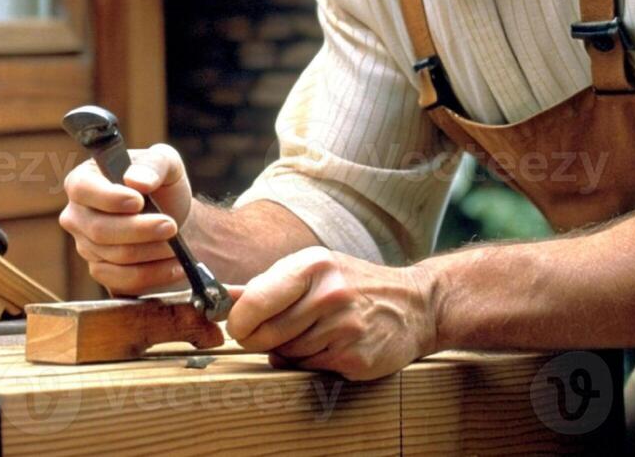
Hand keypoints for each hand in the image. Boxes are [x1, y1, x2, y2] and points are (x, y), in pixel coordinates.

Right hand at [59, 143, 194, 295]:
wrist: (175, 217)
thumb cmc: (163, 186)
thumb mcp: (166, 163)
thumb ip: (153, 164)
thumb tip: (136, 181)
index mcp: (84, 180)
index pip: (82, 189)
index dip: (109, 198)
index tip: (139, 201)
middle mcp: (77, 215)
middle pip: (99, 229)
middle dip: (140, 230)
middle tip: (171, 226)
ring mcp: (85, 245)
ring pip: (115, 255)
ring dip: (152, 250)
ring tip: (176, 243)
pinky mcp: (101, 271)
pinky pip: (122, 279)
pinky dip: (154, 273)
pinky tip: (174, 265)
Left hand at [227, 247, 437, 381]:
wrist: (414, 304)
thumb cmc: (355, 284)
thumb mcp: (315, 270)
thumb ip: (267, 284)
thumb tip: (220, 295)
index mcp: (313, 266)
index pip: (254, 302)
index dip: (238, 320)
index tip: (239, 324)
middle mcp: (329, 294)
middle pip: (264, 334)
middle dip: (260, 338)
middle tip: (273, 332)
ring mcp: (344, 327)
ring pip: (285, 354)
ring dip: (290, 350)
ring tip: (314, 332)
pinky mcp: (354, 358)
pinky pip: (309, 369)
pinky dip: (311, 362)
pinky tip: (331, 345)